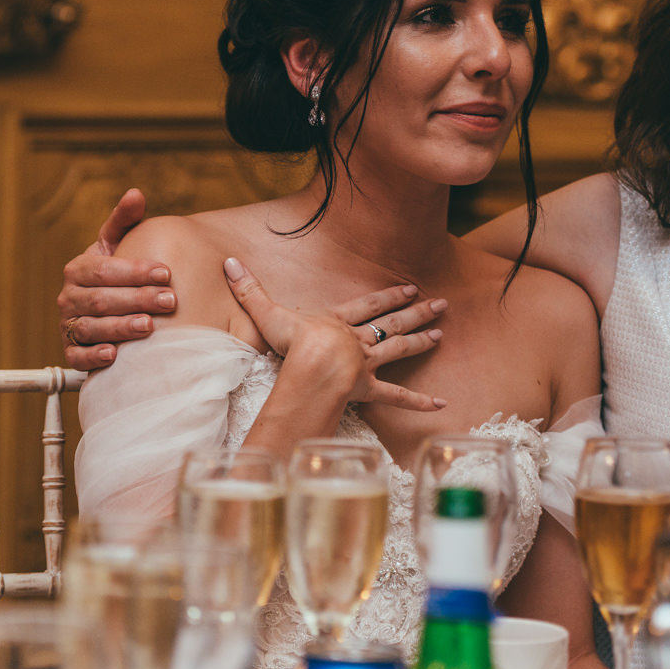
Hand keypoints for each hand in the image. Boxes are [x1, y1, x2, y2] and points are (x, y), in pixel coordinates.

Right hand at [56, 189, 174, 369]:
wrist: (107, 306)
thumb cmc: (117, 272)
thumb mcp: (119, 243)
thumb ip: (125, 219)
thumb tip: (136, 193)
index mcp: (78, 269)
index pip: (105, 269)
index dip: (135, 271)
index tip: (167, 272)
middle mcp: (69, 297)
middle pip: (101, 299)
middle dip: (137, 299)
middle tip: (170, 301)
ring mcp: (69, 325)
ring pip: (91, 327)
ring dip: (121, 327)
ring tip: (149, 326)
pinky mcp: (72, 350)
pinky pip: (77, 356)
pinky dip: (93, 356)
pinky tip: (114, 354)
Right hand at [223, 257, 446, 413]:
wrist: (314, 365)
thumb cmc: (292, 341)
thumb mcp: (268, 313)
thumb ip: (249, 291)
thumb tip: (228, 263)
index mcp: (338, 322)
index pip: (367, 305)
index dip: (387, 296)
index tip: (409, 287)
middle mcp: (357, 340)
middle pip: (391, 323)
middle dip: (415, 313)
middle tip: (440, 304)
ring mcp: (366, 364)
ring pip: (398, 351)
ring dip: (420, 344)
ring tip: (440, 336)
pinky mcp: (369, 390)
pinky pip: (398, 398)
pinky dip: (419, 402)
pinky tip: (441, 405)